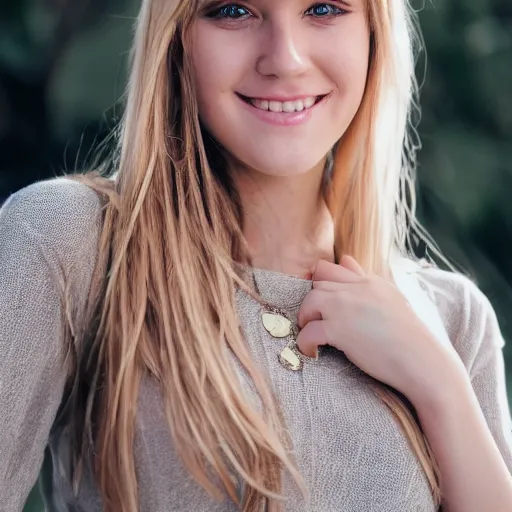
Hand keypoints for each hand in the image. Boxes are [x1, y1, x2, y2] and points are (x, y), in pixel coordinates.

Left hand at [296, 255, 464, 405]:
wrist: (421, 360)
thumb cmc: (408, 334)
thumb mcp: (389, 297)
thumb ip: (365, 279)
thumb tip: (346, 259)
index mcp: (369, 281)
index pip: (330, 269)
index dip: (320, 284)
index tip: (322, 301)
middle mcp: (355, 290)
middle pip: (317, 284)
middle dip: (312, 302)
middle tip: (314, 320)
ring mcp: (345, 308)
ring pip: (309, 301)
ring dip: (305, 318)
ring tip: (310, 332)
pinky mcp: (338, 330)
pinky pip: (308, 331)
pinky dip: (304, 342)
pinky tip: (311, 351)